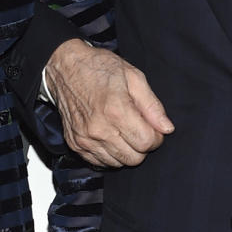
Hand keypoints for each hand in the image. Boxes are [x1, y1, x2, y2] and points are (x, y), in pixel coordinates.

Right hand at [44, 40, 172, 166]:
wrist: (65, 68)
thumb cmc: (99, 68)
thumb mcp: (133, 76)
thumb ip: (152, 105)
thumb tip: (166, 128)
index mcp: (116, 110)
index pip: (147, 142)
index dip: (156, 137)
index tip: (153, 128)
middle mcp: (99, 129)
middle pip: (134, 158)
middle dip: (142, 146)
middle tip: (139, 129)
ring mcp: (85, 139)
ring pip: (118, 163)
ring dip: (126, 151)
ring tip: (123, 131)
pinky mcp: (75, 144)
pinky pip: (99, 163)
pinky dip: (109, 154)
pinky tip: (109, 136)